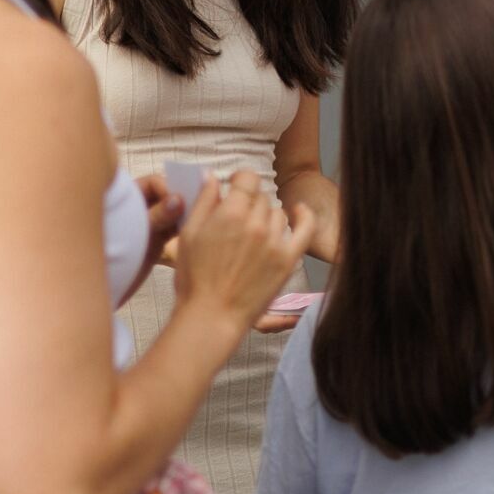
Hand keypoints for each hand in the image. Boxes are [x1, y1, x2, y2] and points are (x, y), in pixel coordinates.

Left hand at [116, 175, 184, 305]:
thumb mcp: (133, 230)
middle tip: (197, 207)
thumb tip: (178, 201)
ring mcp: (146, 225)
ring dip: (183, 216)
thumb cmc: (108, 251)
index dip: (169, 188)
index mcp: (126, 197)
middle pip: (165, 196)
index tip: (181, 200)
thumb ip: (156, 215)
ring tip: (196, 221)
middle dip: (180, 200)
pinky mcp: (153, 242)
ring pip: (171, 214)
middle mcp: (138, 208)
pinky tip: (191, 232)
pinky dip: (181, 229)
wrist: (97, 285)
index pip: (154, 183)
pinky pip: (172, 230)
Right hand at [174, 174, 315, 331]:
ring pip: (277, 213)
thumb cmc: (194, 279)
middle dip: (248, 203)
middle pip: (260, 198)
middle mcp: (255, 223)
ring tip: (253, 232)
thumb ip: (203, 202)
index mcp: (230, 213)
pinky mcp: (287, 260)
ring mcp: (274, 242)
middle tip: (237, 220)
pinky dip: (305, 216)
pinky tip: (299, 211)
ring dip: (266, 217)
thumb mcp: (188, 234)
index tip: (236, 186)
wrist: (211, 316)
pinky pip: (305, 229)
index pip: (247, 178)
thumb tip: (212, 177)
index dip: (241, 179)